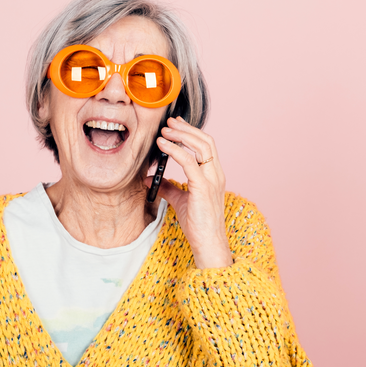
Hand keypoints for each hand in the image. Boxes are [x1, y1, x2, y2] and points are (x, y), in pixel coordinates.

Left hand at [145, 117, 231, 268]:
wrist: (208, 243)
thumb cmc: (197, 224)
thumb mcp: (180, 200)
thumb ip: (168, 187)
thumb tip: (149, 178)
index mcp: (214, 175)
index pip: (207, 145)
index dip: (192, 131)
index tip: (176, 124)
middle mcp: (216, 174)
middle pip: (205, 141)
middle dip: (186, 128)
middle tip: (168, 122)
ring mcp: (212, 180)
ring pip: (200, 146)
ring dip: (180, 135)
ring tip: (164, 131)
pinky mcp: (203, 188)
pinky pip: (189, 162)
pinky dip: (175, 150)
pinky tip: (163, 145)